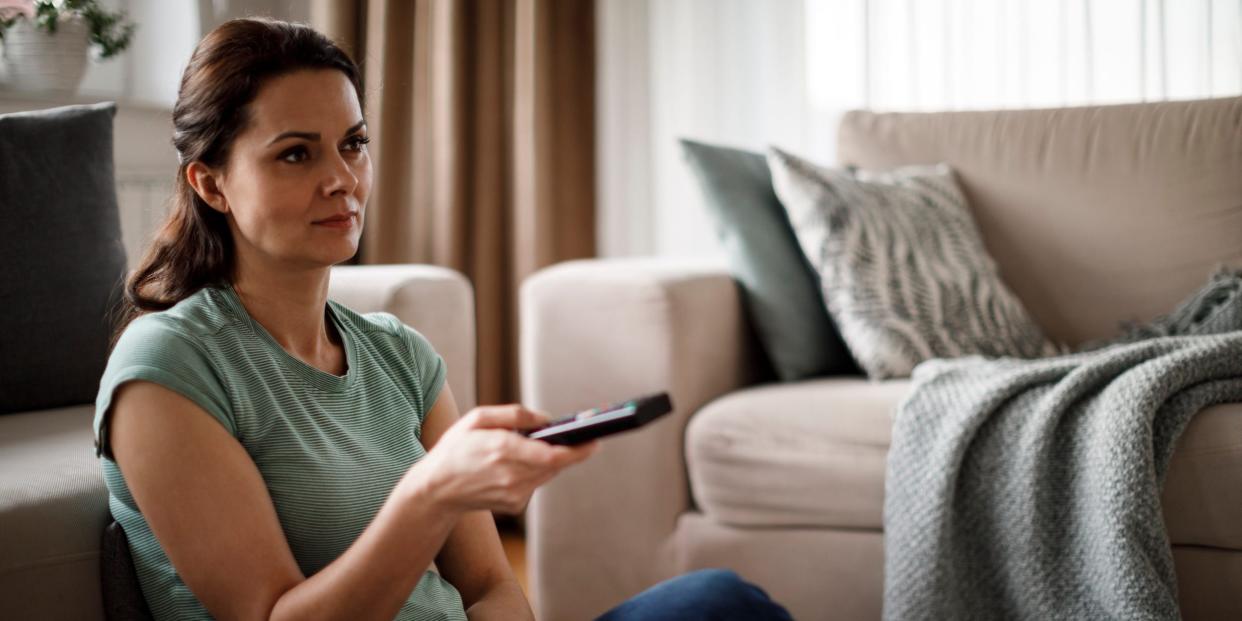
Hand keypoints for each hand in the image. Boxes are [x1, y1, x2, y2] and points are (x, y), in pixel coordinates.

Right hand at [407, 404, 597, 514]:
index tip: (595, 440)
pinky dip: (536, 471)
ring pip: (549, 474)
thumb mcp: (477, 418)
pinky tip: (521, 464)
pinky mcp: (515, 505)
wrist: (437, 490)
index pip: (551, 455)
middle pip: (556, 465)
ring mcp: (513, 494)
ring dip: (552, 460)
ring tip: (546, 446)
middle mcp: (511, 475)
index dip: (577, 449)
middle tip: (585, 438)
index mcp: (502, 449)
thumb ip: (515, 414)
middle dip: (572, 451)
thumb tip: (546, 419)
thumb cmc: (456, 449)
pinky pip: (536, 483)